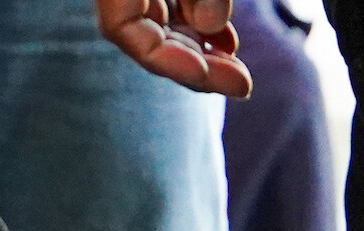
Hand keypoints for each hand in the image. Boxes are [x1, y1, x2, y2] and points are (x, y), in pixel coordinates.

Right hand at [96, 0, 251, 97]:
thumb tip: (211, 27)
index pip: (121, 27)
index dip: (163, 57)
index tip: (204, 74)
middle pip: (146, 37)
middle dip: (196, 66)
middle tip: (242, 86)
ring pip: (163, 29)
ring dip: (202, 54)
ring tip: (239, 72)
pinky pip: (173, 11)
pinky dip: (200, 30)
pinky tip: (227, 45)